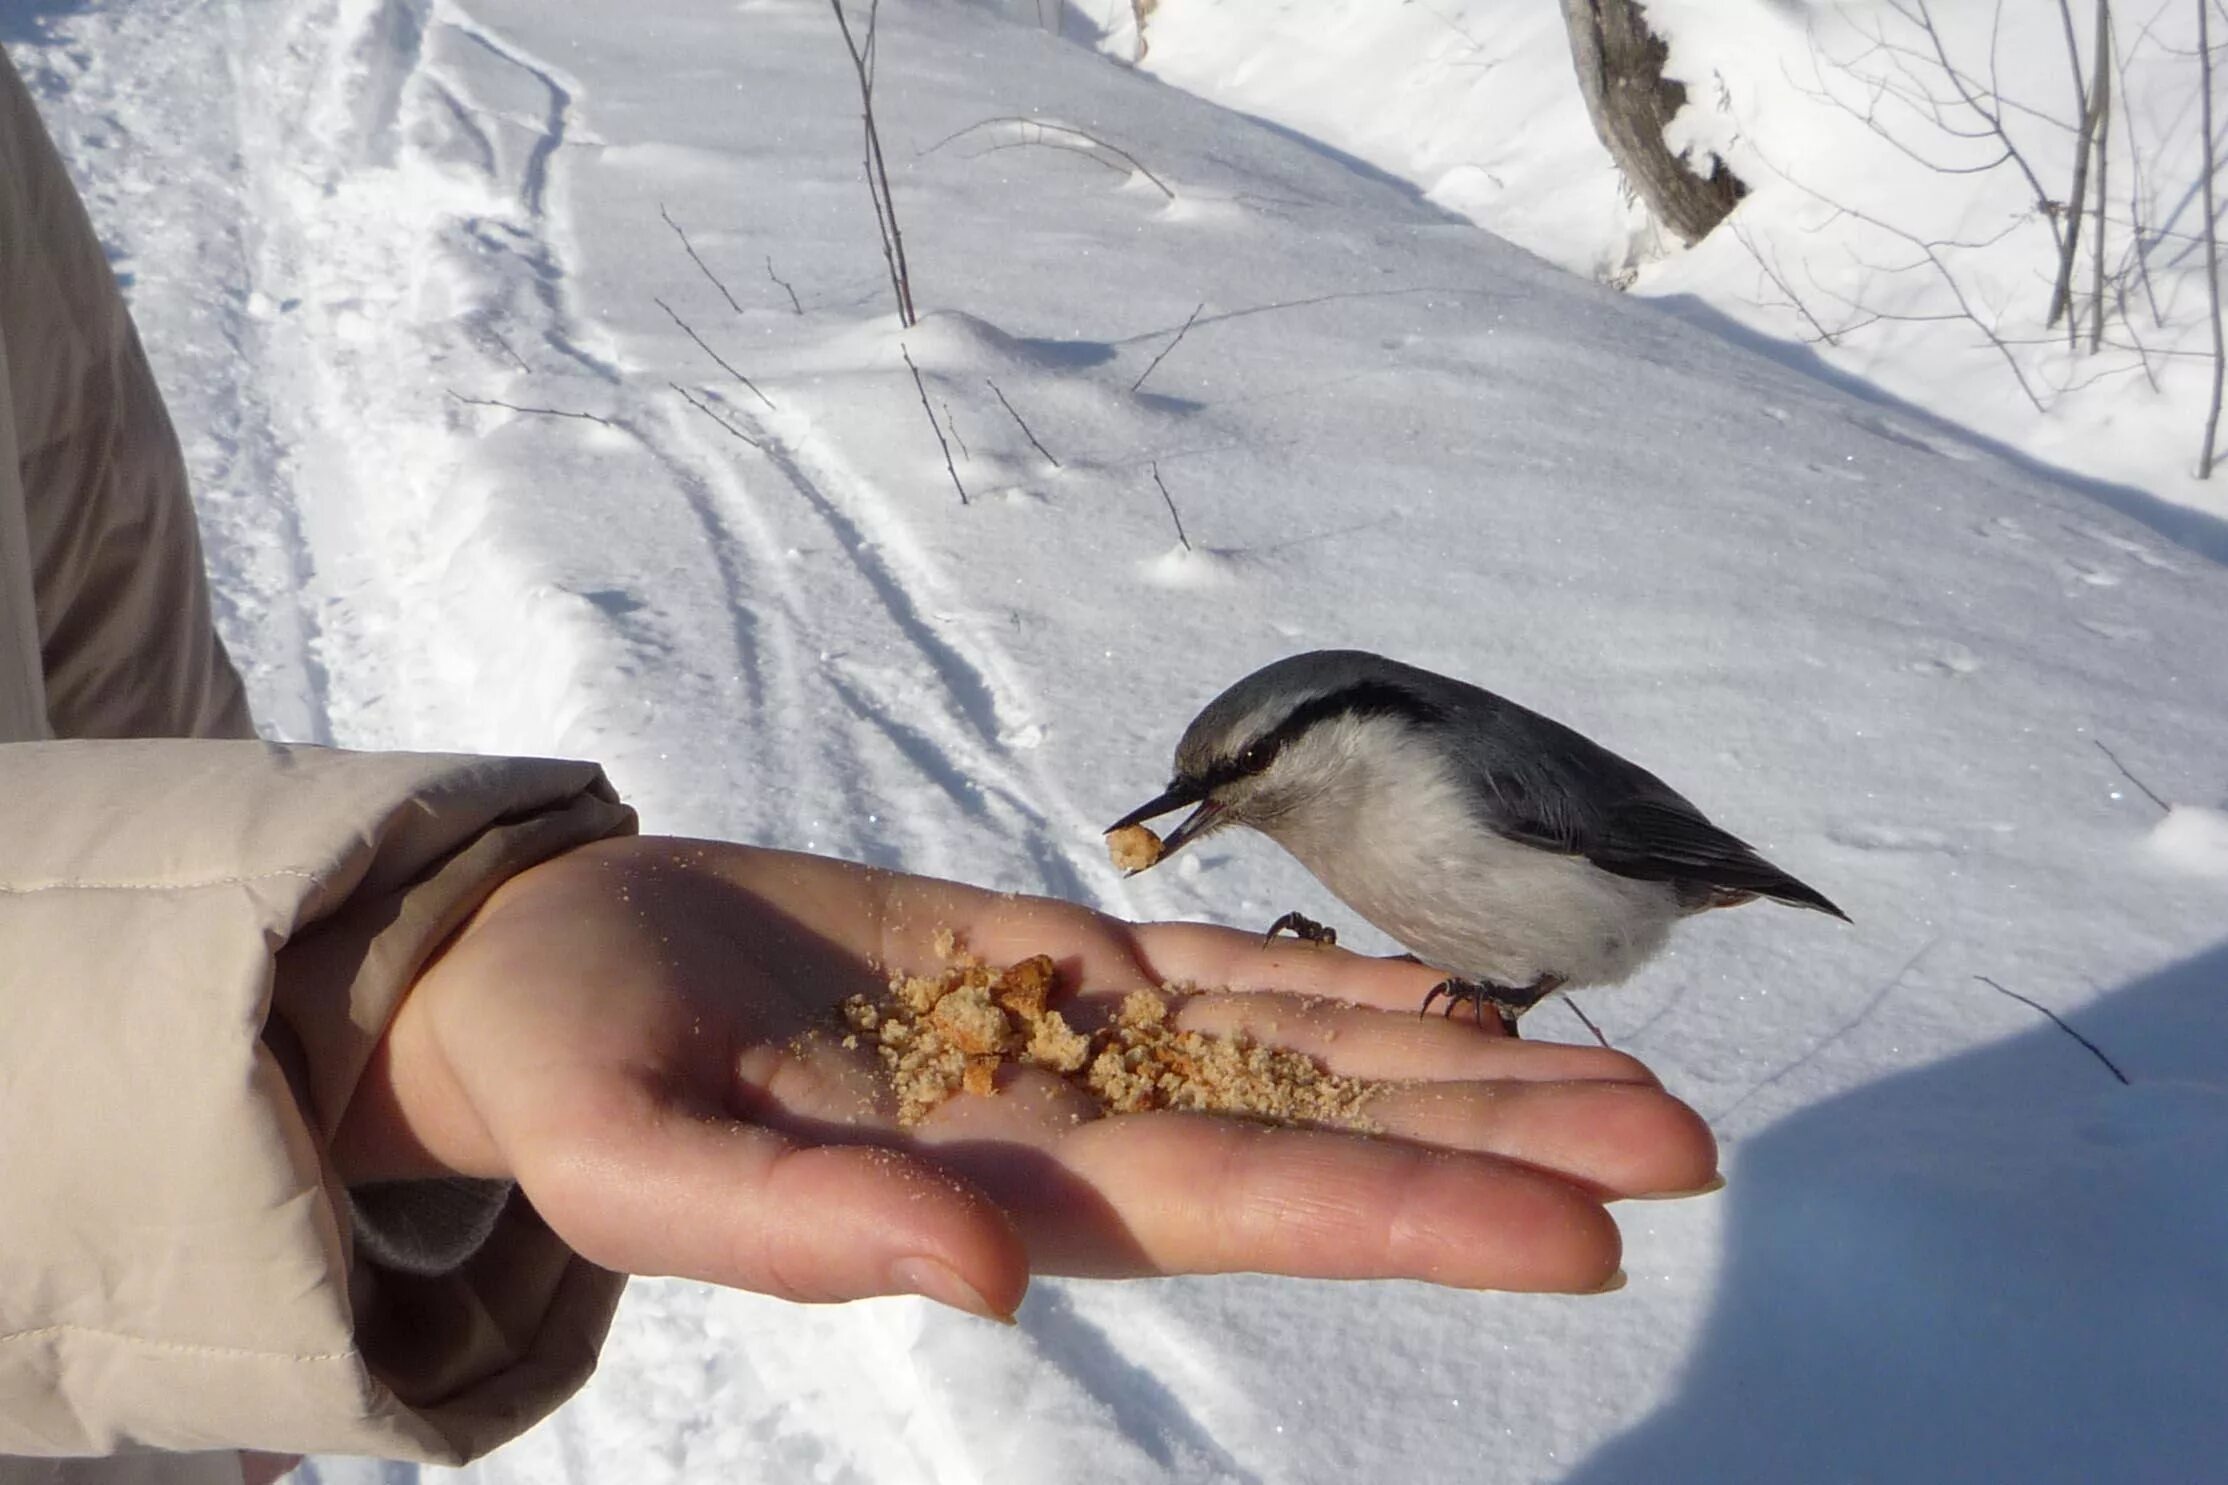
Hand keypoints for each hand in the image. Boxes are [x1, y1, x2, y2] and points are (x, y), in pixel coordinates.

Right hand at [335, 838, 1716, 1317]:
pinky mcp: (1043, 957)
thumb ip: (808, 1229)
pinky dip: (1344, 976)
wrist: (543, 974)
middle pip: (1328, 1130)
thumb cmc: (567, 1079)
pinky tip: (1456, 987)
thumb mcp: (648, 1165)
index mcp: (1001, 1191)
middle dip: (1507, 1140)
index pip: (1247, 1208)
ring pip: (1306, 1046)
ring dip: (1467, 1057)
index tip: (1591, 1234)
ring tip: (1630, 1065)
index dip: (1416, 1214)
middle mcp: (1076, 1127)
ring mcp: (1074, 1037)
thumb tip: (986, 1281)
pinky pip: (1227, 971)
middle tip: (1693, 1143)